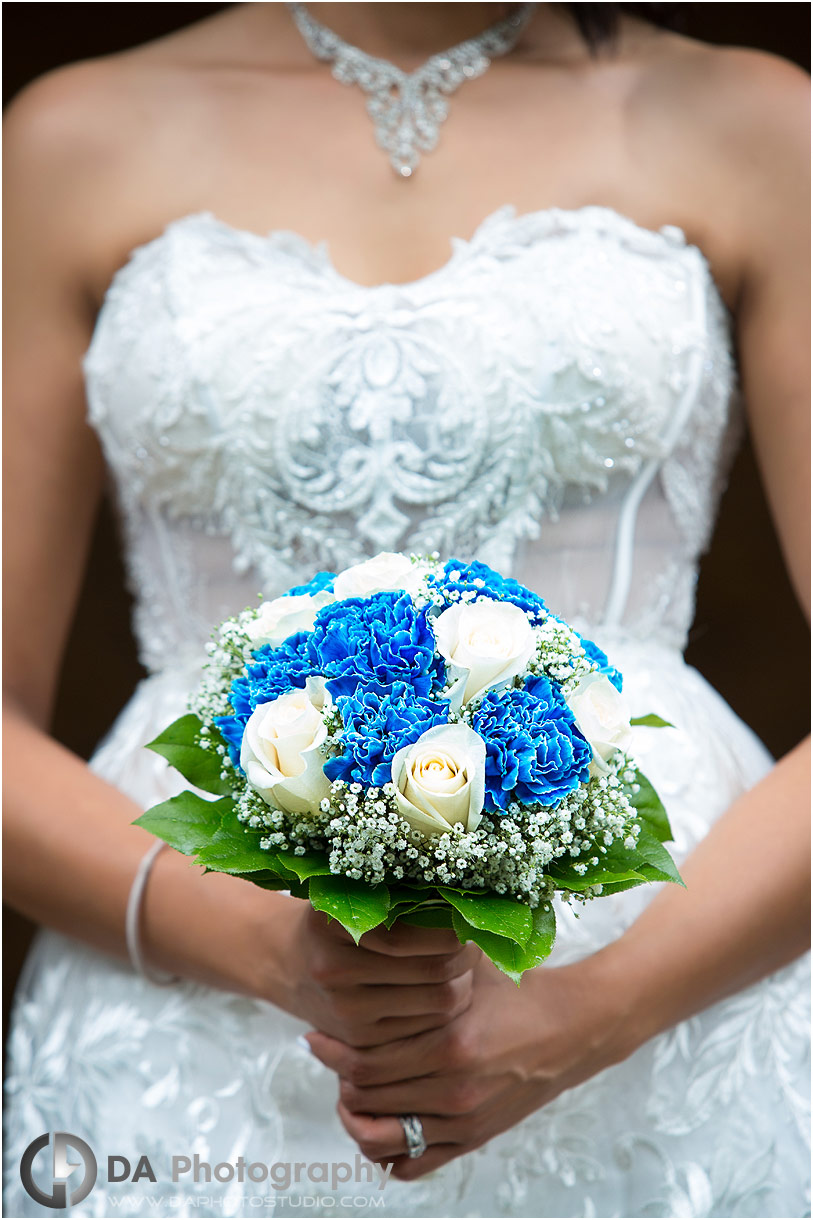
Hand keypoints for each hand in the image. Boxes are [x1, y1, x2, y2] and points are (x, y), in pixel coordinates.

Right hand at [275, 904, 480, 1047]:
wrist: (289, 965)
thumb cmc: (336, 921)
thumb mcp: (350, 895)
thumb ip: (396, 895)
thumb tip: (461, 898)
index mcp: (332, 922)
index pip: (409, 934)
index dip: (450, 929)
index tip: (466, 919)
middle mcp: (335, 968)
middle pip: (432, 970)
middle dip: (465, 957)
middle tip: (473, 943)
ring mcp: (346, 1010)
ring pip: (438, 1003)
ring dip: (463, 984)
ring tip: (463, 967)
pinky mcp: (360, 1040)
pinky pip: (425, 1029)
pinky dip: (446, 1011)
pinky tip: (445, 991)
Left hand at [306, 950, 633, 1178]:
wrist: (571, 1028)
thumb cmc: (514, 990)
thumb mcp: (467, 967)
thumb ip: (421, 957)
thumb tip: (369, 930)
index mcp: (449, 1045)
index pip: (366, 1064)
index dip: (333, 1053)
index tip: (316, 1037)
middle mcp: (454, 1091)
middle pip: (367, 1101)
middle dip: (339, 1080)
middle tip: (329, 1057)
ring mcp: (464, 1121)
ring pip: (383, 1140)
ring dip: (356, 1118)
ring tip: (348, 1093)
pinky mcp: (474, 1140)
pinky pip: (414, 1165)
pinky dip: (387, 1153)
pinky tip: (379, 1122)